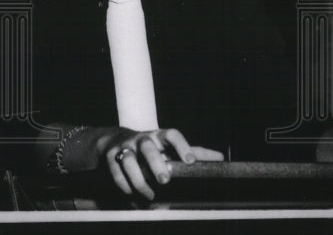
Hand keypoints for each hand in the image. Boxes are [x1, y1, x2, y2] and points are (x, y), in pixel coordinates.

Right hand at [101, 127, 222, 199]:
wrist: (115, 140)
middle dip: (155, 163)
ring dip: (138, 180)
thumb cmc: (152, 147)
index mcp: (159, 136)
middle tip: (165, 180)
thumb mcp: (171, 147)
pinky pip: (117, 171)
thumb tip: (220, 158)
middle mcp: (142, 139)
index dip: (181, 146)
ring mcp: (125, 147)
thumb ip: (195, 153)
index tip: (190, 161)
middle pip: (148, 148)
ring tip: (149, 195)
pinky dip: (125, 186)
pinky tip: (133, 196)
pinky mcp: (112, 156)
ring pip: (129, 160)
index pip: (171, 135)